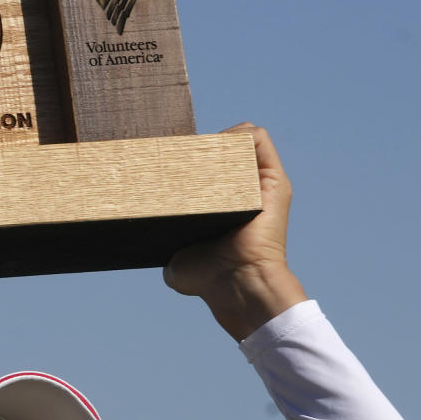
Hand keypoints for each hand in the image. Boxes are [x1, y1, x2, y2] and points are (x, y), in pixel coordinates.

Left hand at [163, 124, 306, 339]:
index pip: (205, 167)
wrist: (235, 285)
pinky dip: (240, 134)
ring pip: (242, 140)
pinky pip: (259, 140)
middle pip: (222, 149)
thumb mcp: (176, 260)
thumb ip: (163, 248)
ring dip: (219, 137)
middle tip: (178, 153)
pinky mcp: (274, 180)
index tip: (163, 158)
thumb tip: (147, 242)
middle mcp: (243, 192)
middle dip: (200, 144)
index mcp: (220, 206)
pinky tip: (220, 146)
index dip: (185, 158)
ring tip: (199, 150)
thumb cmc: (207, 280)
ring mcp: (260, 183)